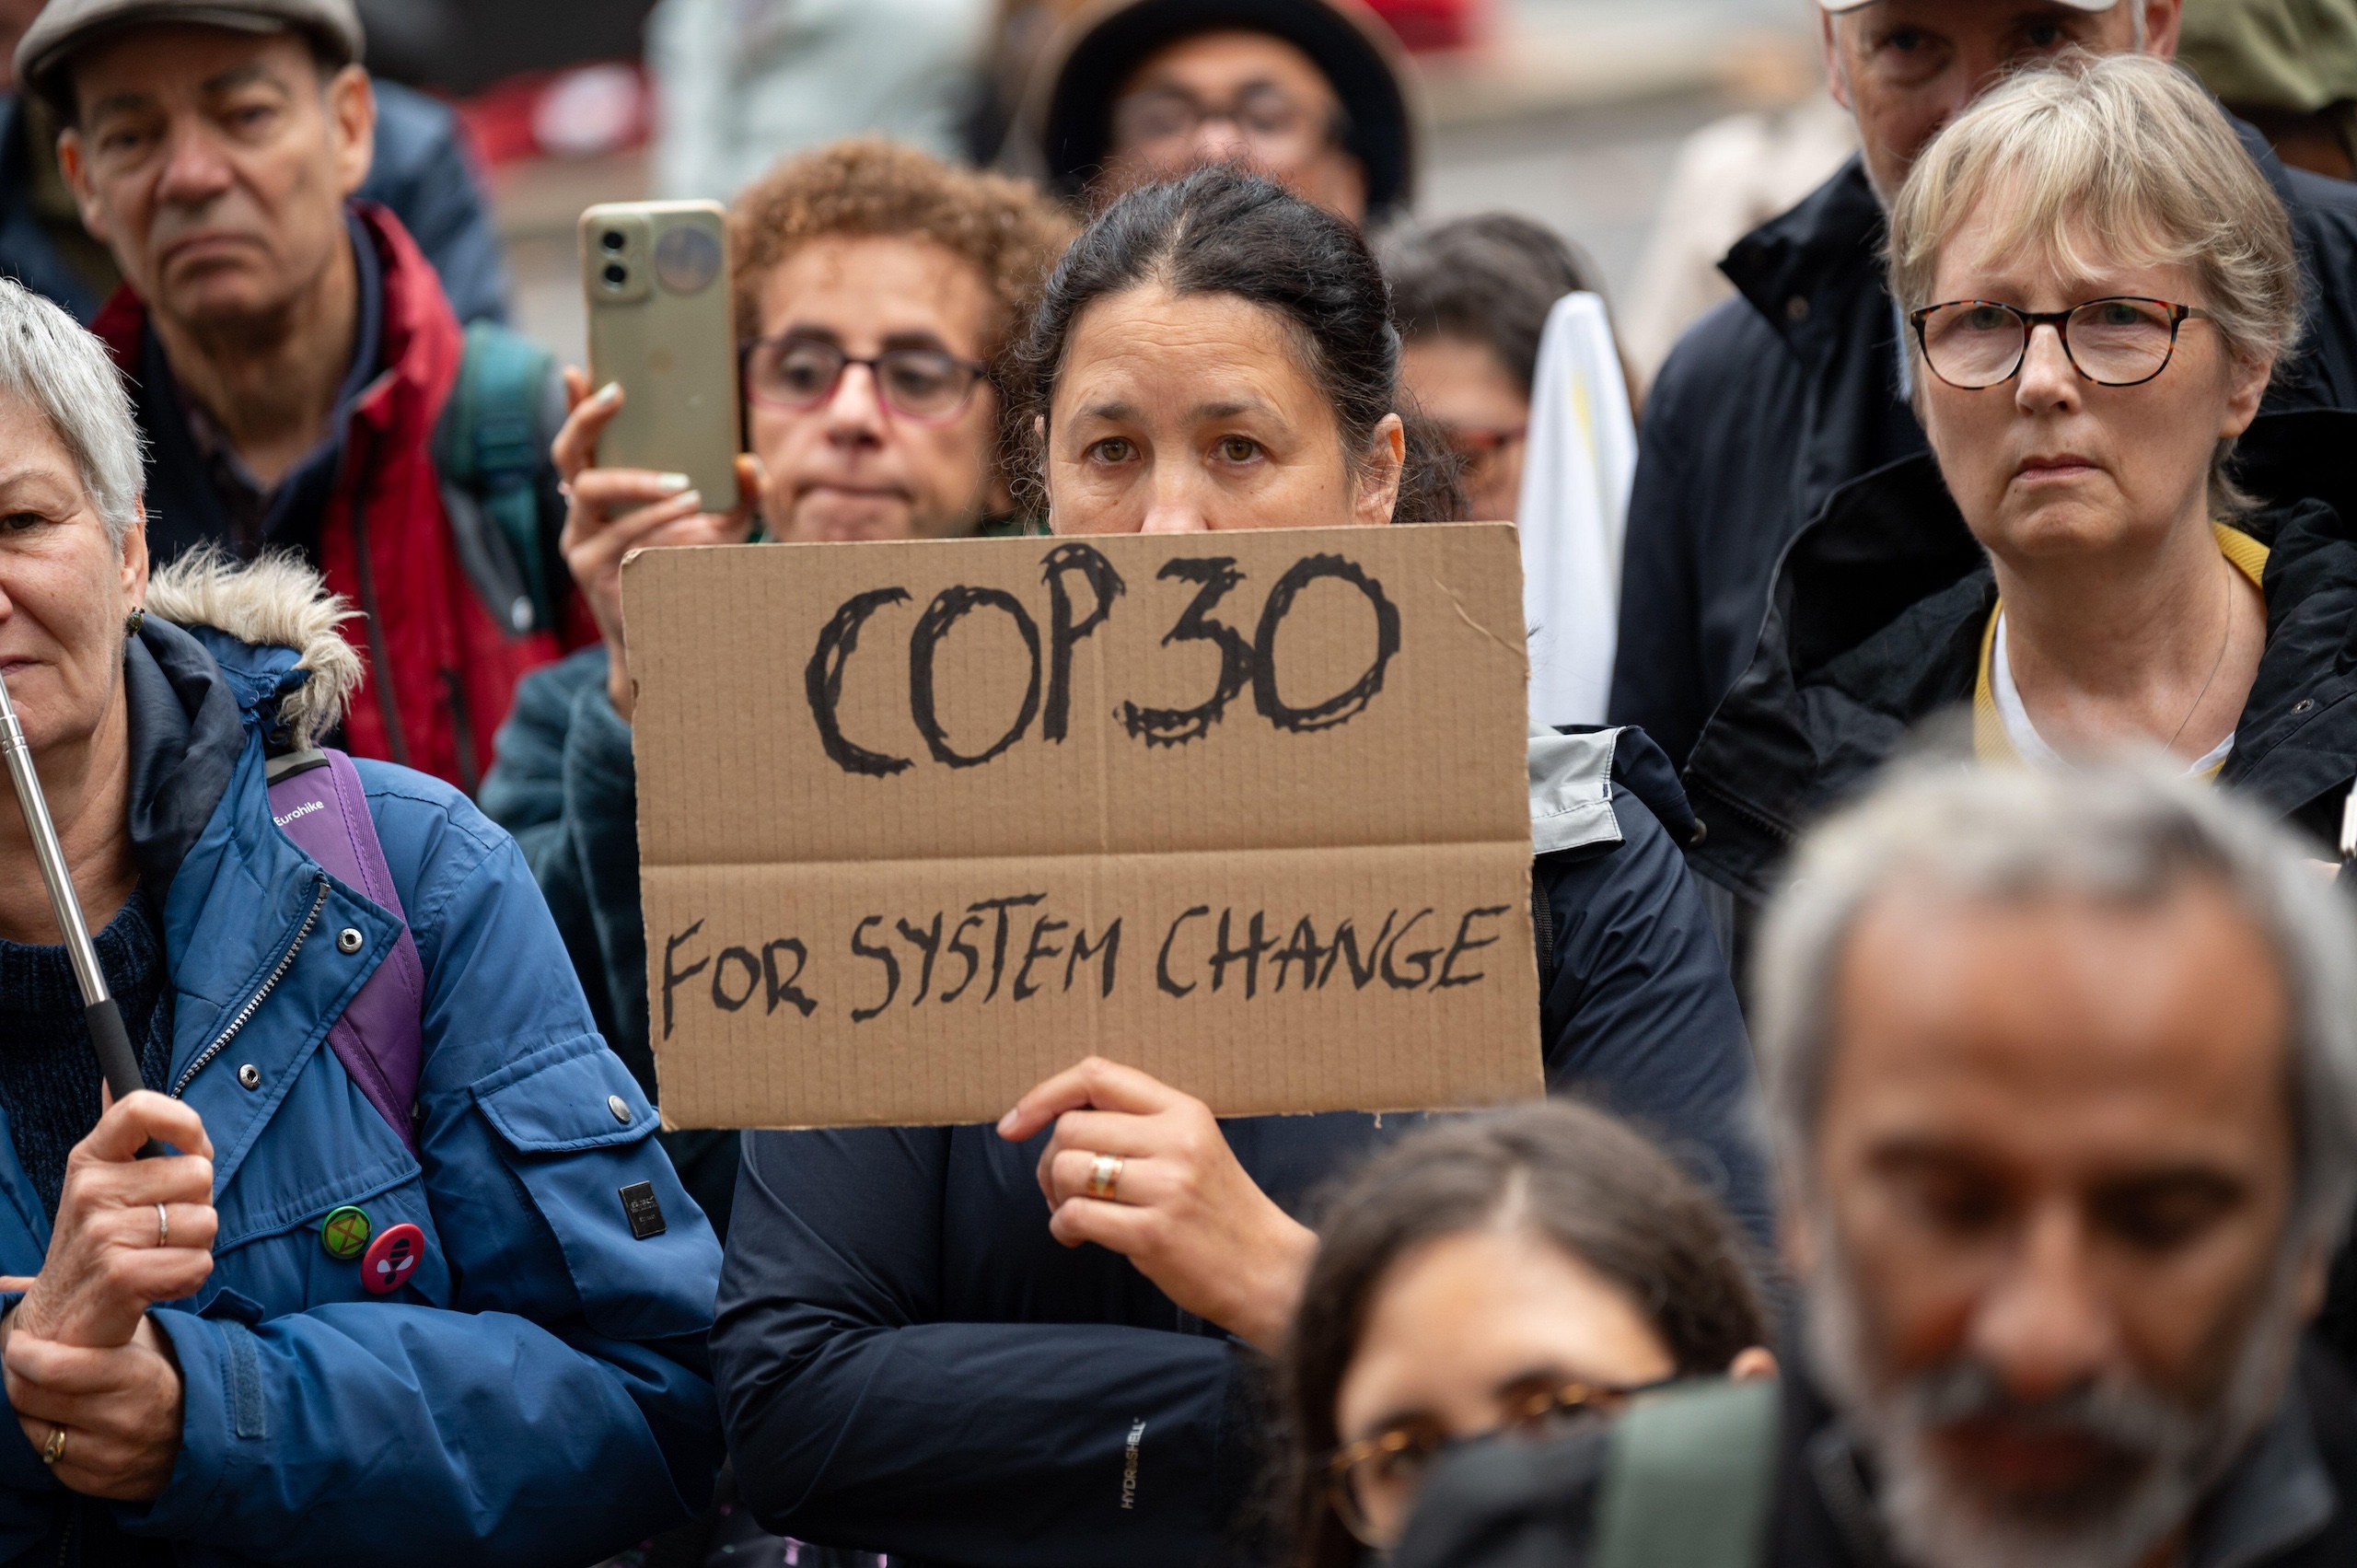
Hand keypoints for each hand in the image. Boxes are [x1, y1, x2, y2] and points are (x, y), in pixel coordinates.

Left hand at [2, 1314, 184, 1500]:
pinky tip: (61, 1420)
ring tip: (41, 1389)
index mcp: (137, 1378)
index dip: (25, 1355)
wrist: (200, 1435)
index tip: (19, 1341)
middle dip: (18, 1377)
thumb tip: (8, 1284)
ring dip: (32, 1409)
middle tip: (20, 1360)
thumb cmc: (160, 1374)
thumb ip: (94, 1311)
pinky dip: (48, 1438)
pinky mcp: (98, 1483)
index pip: (57, 1370)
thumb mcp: (141, 1338)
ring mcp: (110, 1456)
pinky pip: (51, 1460)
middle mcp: (122, 1420)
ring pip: (36, 1431)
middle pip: (34, 1399)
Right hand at [4, 1092, 213, 1350]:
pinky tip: (159, 1281)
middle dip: (198, 1203)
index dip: (185, 1123)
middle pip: (199, 1173)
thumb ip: (122, 1136)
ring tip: (158, 1255)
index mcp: (90, 1159)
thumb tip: (111, 1078)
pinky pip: (200, 1261)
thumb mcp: (101, 1184)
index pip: (140, 1107)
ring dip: (196, 1244)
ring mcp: (103, 1232)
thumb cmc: (101, 1242)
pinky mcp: (122, 1274)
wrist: (62, 1321)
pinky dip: (191, 1276)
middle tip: (163, 1227)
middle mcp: (91, 1190)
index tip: (194, 1148)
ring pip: (206, 1220)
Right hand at [552, 368, 762, 719]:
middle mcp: (580, 512)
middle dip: (586, 419)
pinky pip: (618, 532)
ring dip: (638, 481)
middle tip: (616, 395)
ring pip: (591, 490)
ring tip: (685, 486)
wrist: (668, 640)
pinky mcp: (589, 567)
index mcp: (602, 494)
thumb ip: (740, 499)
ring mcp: (579, 540)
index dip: (574, 405)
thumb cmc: (687, 576)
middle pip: (565, 454)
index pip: (581, 441)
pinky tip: (684, 510)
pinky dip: (653, 518)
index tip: (578, 369)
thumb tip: (749, 463)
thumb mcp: (719, 531)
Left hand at [998, 1057, 1316, 1353]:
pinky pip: (1076, 1215)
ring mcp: (1168, 1186)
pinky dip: (1063, 1228)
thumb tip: (1054, 1120)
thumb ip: (1137, 1127)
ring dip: (1055, 1197)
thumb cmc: (1218, 1211)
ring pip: (1066, 1169)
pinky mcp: (1155, 1233)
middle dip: (1047, 1164)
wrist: (1269, 1270)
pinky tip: (1080, 1238)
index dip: (1044, 1095)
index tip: (1014, 1125)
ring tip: (1076, 1216)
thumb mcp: (1191, 1148)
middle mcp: (1176, 1139)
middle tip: (1061, 1192)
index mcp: (1183, 1110)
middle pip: (1070, 1129)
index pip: (1096, 1076)